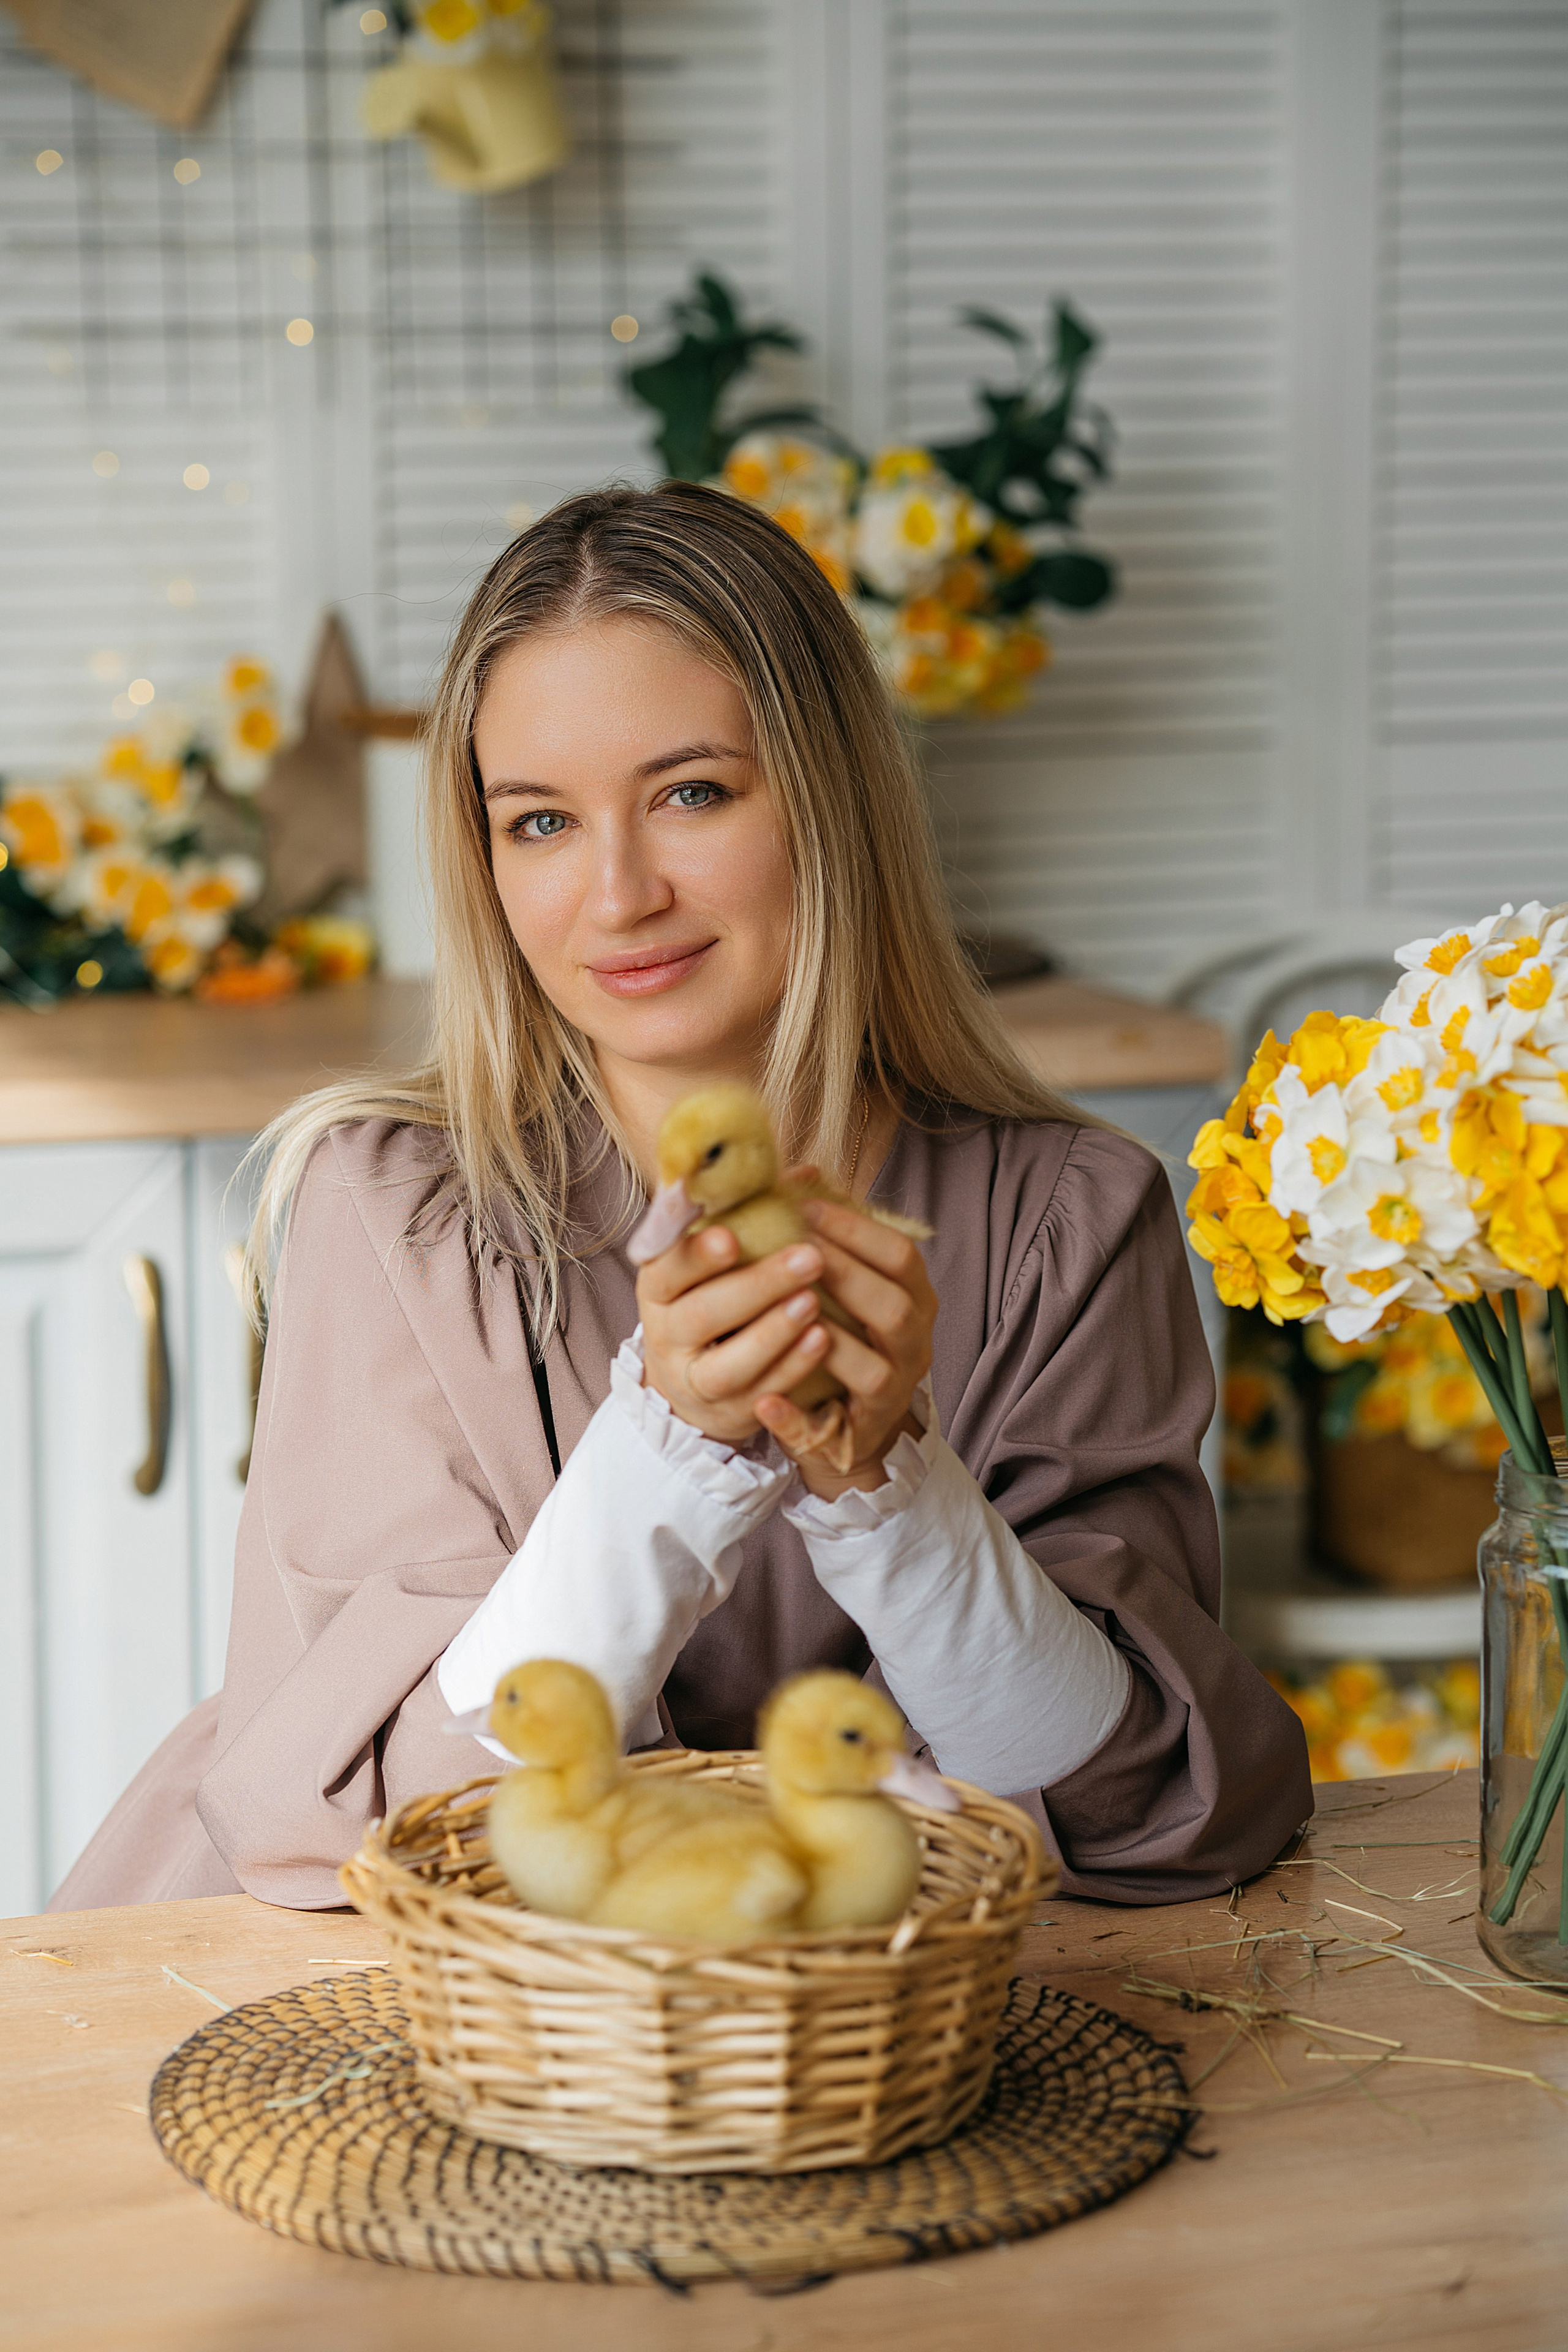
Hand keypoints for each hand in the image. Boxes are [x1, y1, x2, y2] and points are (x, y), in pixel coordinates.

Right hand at [637, 1223, 835, 1447]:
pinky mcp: (726, 1410)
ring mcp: (693, 1377)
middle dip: (757, 1286)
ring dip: (773, 1332)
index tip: (732, 1237)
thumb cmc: (714, 1297)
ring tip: (813, 1301)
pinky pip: (759, 1392)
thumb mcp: (717, 1258)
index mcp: (659, 1285)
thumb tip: (805, 1172)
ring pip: (727, 1363)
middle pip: (703, 1313)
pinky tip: (822, 1340)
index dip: (695, 1255)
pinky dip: (790, 1367)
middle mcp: (666, 1333)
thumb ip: (752, 1215)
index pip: (667, 1267)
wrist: (695, 1379)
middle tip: (809, 1258)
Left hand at [754, 1198, 936, 1498]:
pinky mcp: (860, 1436)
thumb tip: (802, 1171)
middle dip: (845, 1275)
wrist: (847, 1425)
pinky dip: (796, 1416)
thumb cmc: (842, 1335)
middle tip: (793, 1249)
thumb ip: (828, 1236)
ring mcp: (893, 1395)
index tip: (807, 1207)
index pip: (902, 1257)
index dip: (858, 1230)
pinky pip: (830, 1428)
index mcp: (915, 1301)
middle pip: (894, 1310)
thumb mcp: (842, 1283)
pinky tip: (763, 1401)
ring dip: (829, 1342)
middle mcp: (914, 1347)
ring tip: (787, 1313)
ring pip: (872, 1371)